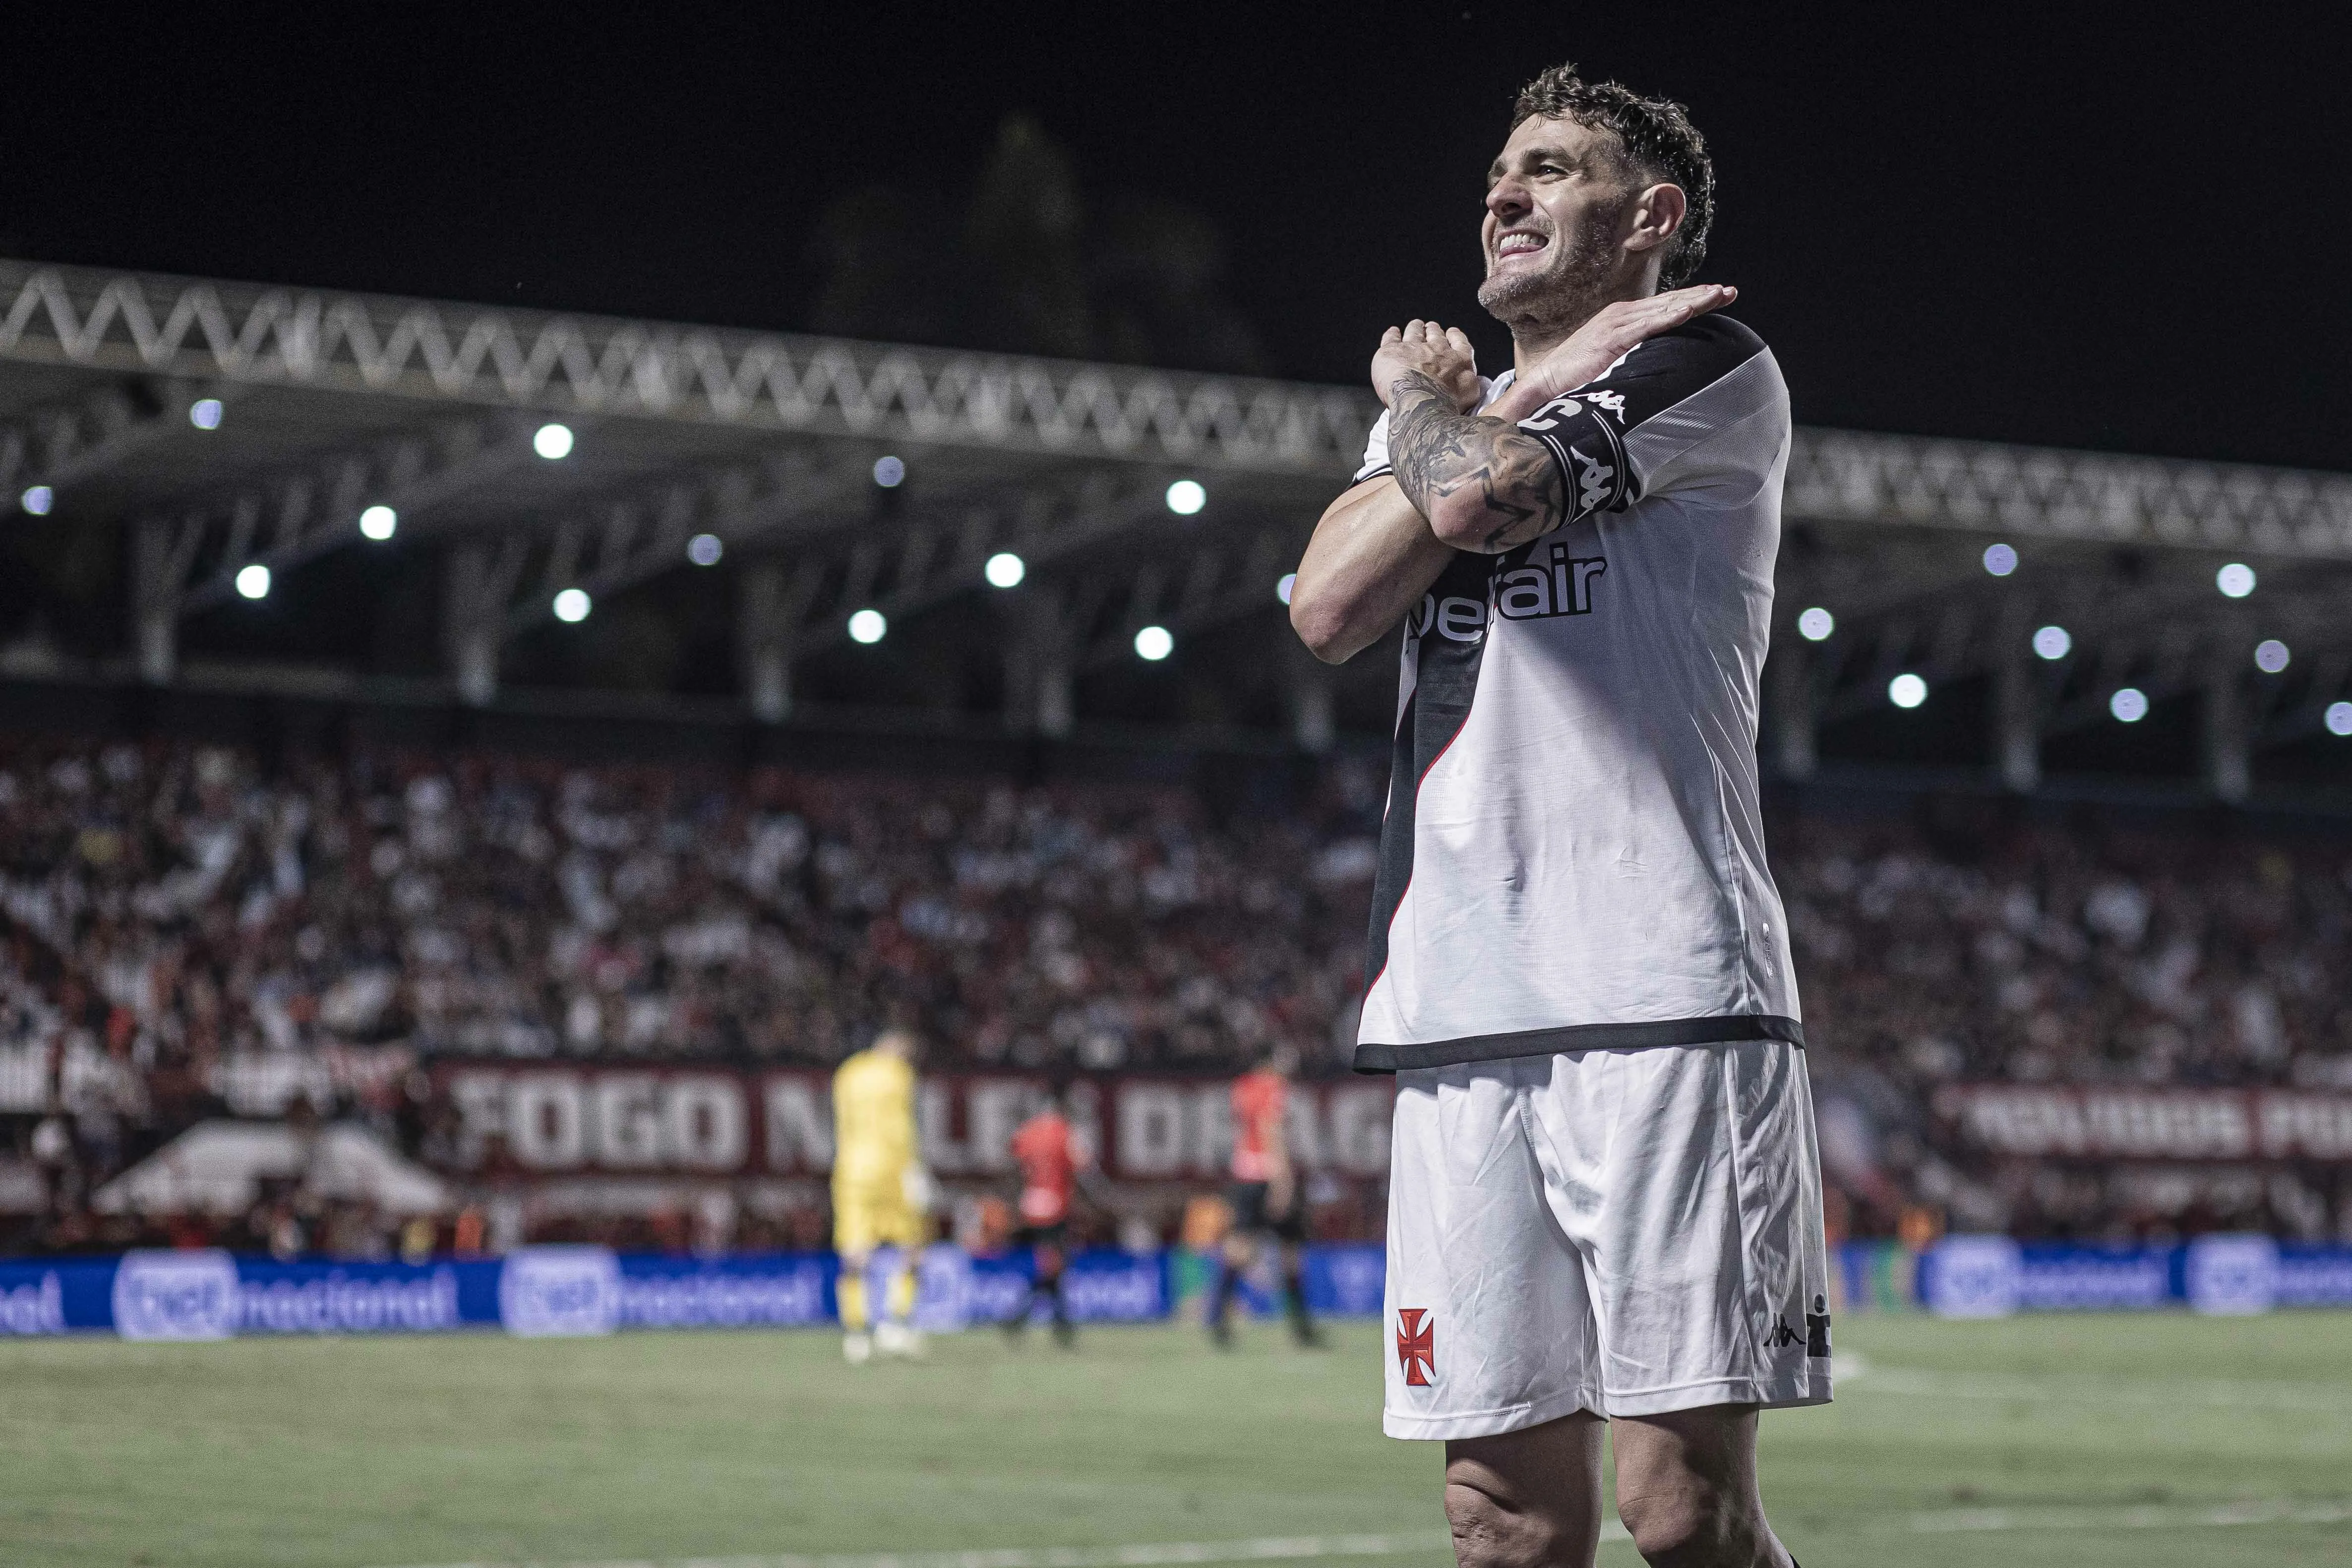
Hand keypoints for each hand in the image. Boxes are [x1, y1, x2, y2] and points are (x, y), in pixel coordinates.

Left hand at [1371, 320, 1479, 411]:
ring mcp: (1414, 348)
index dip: (1455, 337)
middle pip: (1435, 335)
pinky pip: (1392, 338)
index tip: (1452, 333)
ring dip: (1415, 328)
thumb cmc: (1444, 403)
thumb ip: (1468, 384)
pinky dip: (1392, 334)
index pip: (1459, 343)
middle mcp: (1437, 351)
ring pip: (1414, 332)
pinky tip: (1393, 332)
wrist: (1421, 402)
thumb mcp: (1468, 395)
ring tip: (1415, 326)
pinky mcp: (1393, 351)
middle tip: (1431, 328)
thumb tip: (1469, 385)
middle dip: (1434, 331)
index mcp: (1458, 361)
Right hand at [1485, 284, 1735, 421]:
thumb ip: (1632, 359)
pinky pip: (1649, 323)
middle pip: (1669, 302)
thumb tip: (1656, 368)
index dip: (1692, 302)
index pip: (1663, 308)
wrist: (1546, 385)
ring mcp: (1617, 323)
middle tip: (1729, 292)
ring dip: (1693, 301)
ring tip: (1719, 295)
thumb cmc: (1575, 379)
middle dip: (1700, 296)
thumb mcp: (1610, 363)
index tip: (1718, 297)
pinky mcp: (1613, 336)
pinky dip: (1671, 315)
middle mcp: (1621, 315)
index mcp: (1622, 321)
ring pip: (1664, 308)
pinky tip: (1691, 309)